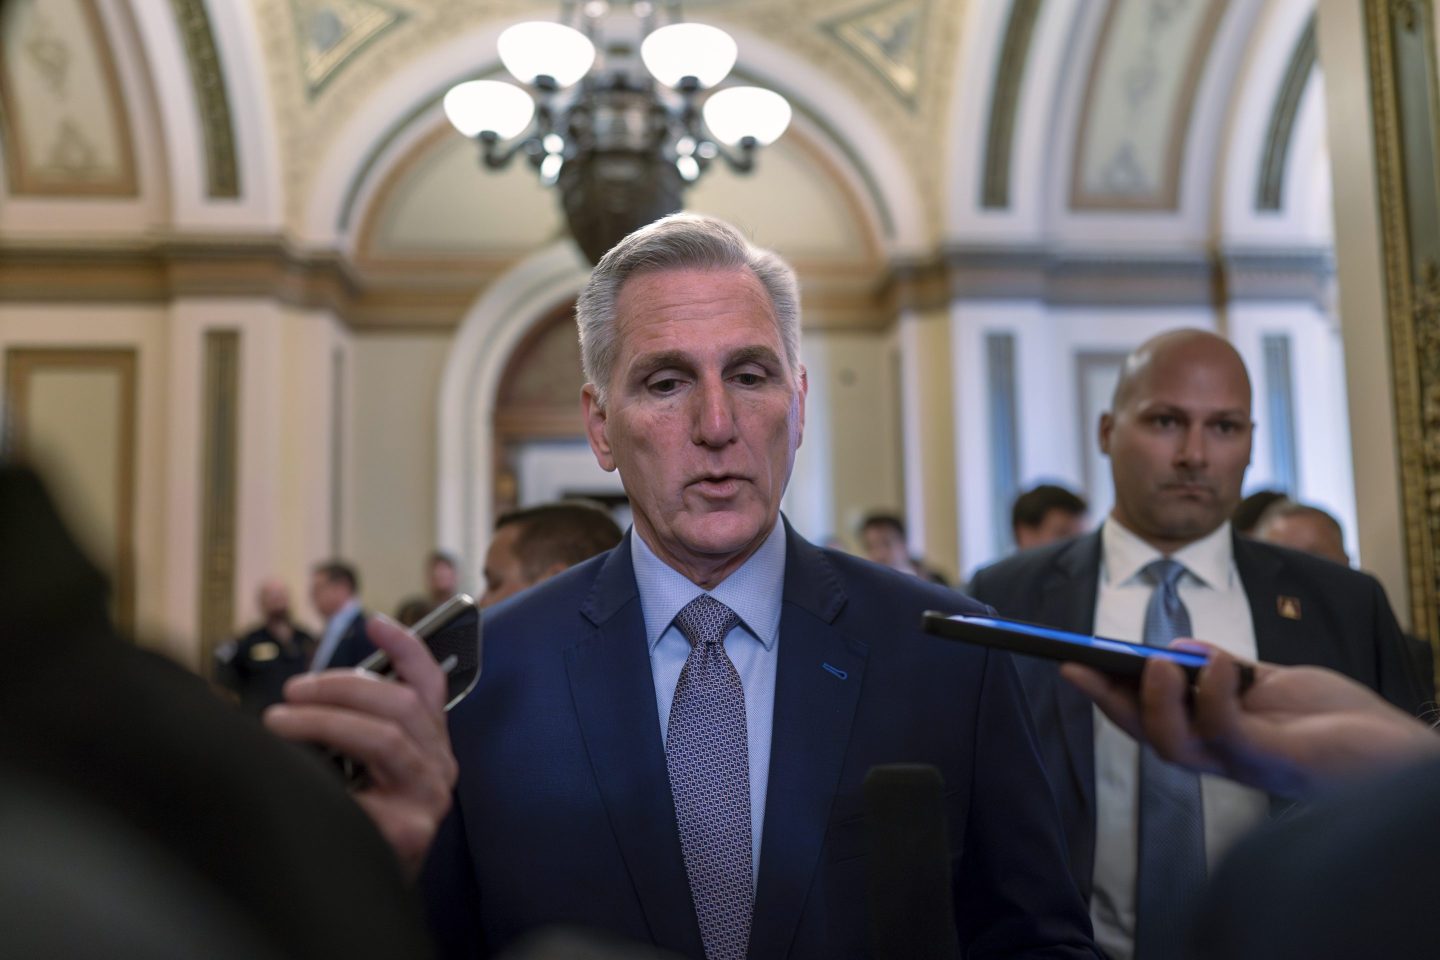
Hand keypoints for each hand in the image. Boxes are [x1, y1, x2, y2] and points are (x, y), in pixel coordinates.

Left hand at [265, 616, 457, 877]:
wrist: (358, 894)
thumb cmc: (355, 825)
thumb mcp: (359, 769)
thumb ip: (351, 731)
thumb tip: (305, 694)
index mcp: (430, 746)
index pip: (429, 684)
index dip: (406, 647)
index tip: (374, 622)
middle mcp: (438, 767)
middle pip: (401, 703)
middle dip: (341, 686)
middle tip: (293, 692)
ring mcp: (428, 798)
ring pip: (384, 736)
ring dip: (325, 720)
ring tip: (280, 722)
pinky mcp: (410, 829)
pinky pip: (364, 787)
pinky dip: (326, 770)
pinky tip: (298, 773)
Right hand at [1061, 643, 1439, 797]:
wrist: (1400, 755)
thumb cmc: (1340, 722)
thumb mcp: (1271, 682)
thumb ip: (1225, 670)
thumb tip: (1177, 646)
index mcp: (1217, 737)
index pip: (1148, 718)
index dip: (1107, 694)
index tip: (1071, 663)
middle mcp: (1222, 757)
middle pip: (1147, 736)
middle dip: (1106, 700)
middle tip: (1077, 664)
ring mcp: (1244, 763)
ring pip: (1173, 743)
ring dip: (1155, 699)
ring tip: (1158, 659)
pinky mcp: (1272, 762)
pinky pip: (1225, 730)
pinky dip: (1212, 692)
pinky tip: (1220, 661)